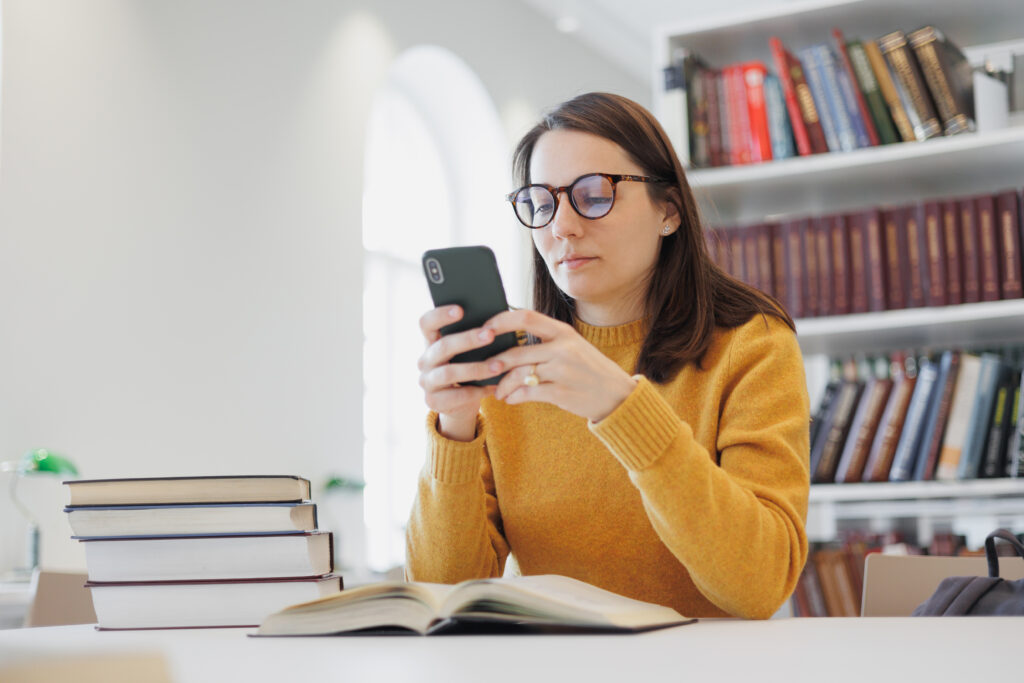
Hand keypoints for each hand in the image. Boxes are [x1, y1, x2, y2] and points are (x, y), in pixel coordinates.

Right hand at [417, 306, 503, 440]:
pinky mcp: (433, 402)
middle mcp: (425, 361)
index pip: (426, 323)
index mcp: (431, 342)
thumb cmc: (468, 367)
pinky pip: (457, 395)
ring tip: (499, 365)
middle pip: (442, 346)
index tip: (460, 310)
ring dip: (476, 368)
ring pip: (449, 372)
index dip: (440, 315)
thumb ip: (474, 336)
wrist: (460, 404)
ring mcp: (427, 382)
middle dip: (467, 339)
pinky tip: (494, 387)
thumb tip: (497, 319)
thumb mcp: (468, 352)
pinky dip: (478, 391)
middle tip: (490, 334)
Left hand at [482, 309, 637, 422]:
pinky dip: (514, 397)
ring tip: (498, 392)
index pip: (526, 317)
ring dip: (503, 385)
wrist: (617, 395)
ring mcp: (562, 371)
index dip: (500, 321)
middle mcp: (563, 348)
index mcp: (563, 332)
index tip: (484, 329)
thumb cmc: (589, 369)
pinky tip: (511, 399)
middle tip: (482, 369)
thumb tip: (508, 338)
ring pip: (518, 374)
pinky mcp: (561, 393)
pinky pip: (527, 393)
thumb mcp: (573, 346)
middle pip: (516, 352)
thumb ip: (546, 340)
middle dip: (494, 363)